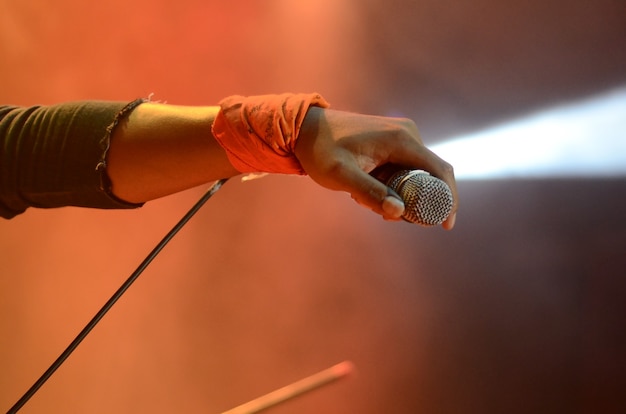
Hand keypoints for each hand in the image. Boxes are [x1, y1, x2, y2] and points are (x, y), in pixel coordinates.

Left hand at [295, 107, 457, 228]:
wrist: (305, 128)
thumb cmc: (320, 149)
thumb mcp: (341, 175)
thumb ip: (369, 193)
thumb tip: (399, 212)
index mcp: (401, 139)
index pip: (440, 171)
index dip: (448, 199)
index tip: (445, 225)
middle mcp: (407, 134)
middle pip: (429, 177)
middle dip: (414, 203)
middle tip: (385, 217)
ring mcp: (401, 136)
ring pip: (414, 176)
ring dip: (398, 196)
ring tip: (363, 199)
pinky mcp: (393, 142)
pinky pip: (403, 170)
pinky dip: (391, 187)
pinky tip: (363, 190)